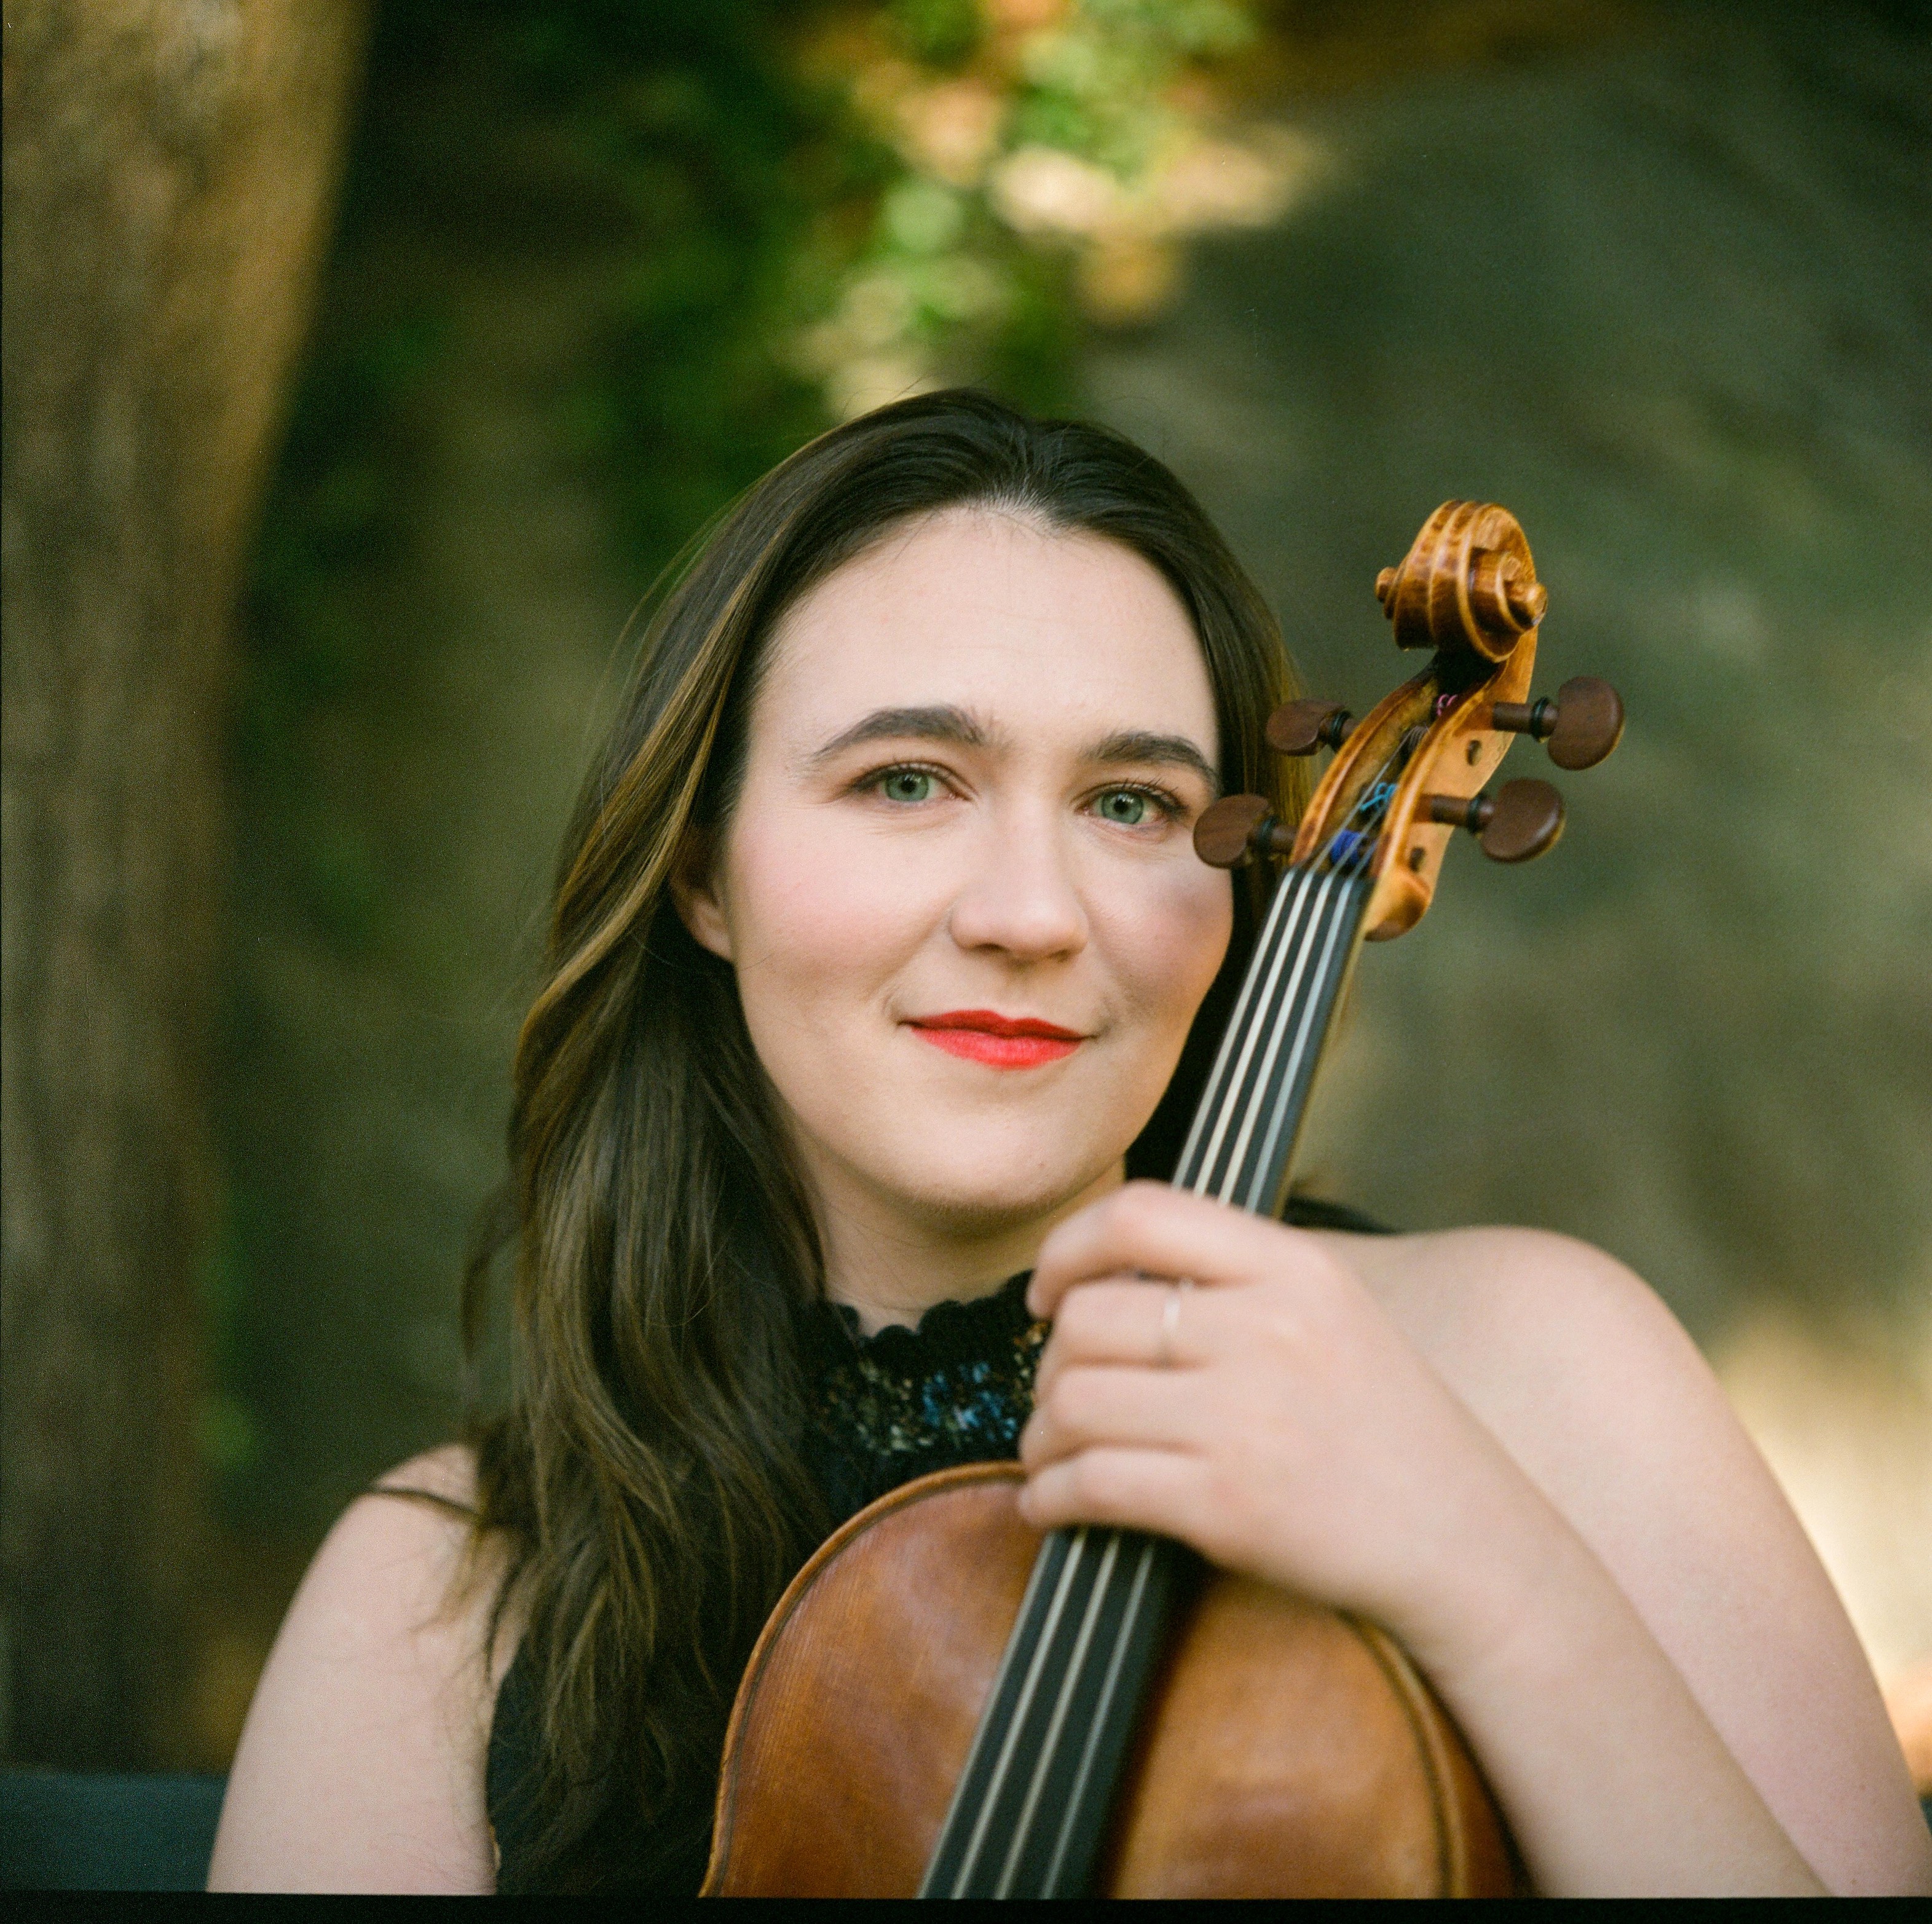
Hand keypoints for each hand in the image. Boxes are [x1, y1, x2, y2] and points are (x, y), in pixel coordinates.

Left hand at [1018, 1182, 1543, 1653]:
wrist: (1465, 1542)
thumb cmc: (1387, 1427)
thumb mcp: (1333, 1311)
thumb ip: (1235, 1277)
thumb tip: (1104, 1274)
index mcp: (1293, 1267)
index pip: (1139, 1214)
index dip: (1066, 1248)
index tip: (1047, 1292)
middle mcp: (1266, 1330)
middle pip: (1088, 1317)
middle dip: (1049, 1363)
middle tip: (1059, 1394)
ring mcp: (1243, 1418)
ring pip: (1075, 1400)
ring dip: (1042, 1434)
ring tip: (1054, 1451)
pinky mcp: (1224, 1504)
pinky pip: (1091, 1483)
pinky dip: (1050, 1496)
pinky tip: (1054, 1503)